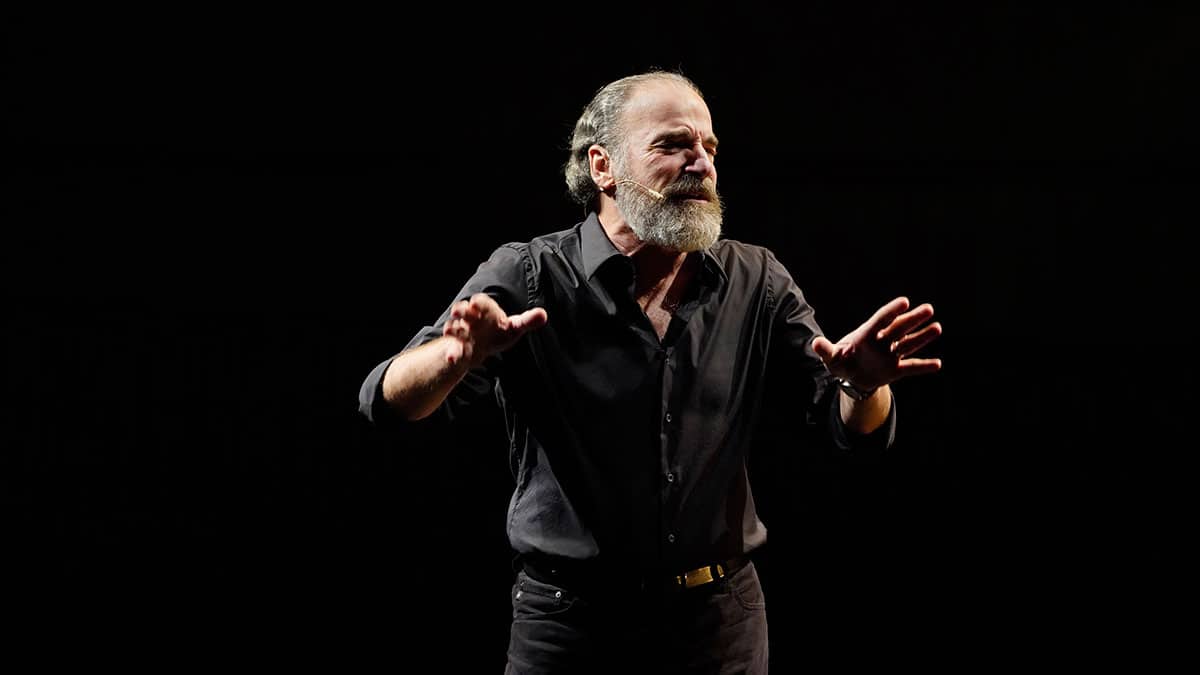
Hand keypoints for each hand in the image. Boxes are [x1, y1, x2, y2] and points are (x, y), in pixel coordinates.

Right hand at [442, 293, 547, 366]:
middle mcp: (471, 319)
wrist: (480, 346)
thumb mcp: (513, 327)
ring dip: (453, 329)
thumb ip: (527, 321)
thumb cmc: (498, 332)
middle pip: (463, 310)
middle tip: (458, 312)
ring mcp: (462, 332)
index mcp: (486, 311)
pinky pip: (453, 350)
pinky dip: (452, 354)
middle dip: (460, 310)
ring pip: (454, 327)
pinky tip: (452, 359)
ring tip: (452, 331)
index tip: (476, 304)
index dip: (479, 303)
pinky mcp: (458, 347)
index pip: (482, 302)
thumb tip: (544, 314)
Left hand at [811, 297, 941, 390]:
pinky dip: (923, 367)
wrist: (852, 378)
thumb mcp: (832, 358)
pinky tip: (938, 364)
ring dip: (923, 337)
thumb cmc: (841, 362)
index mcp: (867, 334)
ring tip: (937, 327)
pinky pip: (911, 367)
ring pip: (909, 344)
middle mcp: (882, 342)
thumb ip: (826, 350)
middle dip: (913, 319)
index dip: (892, 311)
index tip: (905, 301)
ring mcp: (891, 355)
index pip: (881, 319)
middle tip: (928, 309)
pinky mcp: (896, 370)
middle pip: (899, 328)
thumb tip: (815, 343)